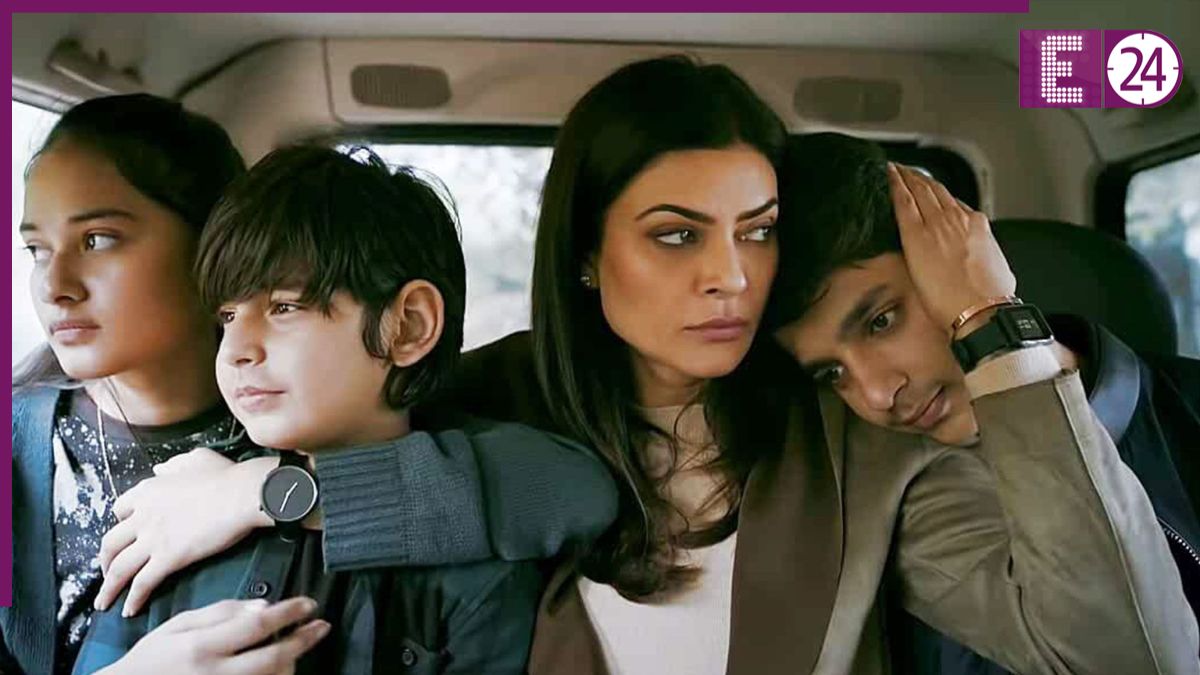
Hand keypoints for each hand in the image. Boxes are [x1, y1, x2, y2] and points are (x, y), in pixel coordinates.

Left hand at [95, 449, 278, 616]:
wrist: (242, 494)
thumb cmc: (226, 476)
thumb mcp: (196, 459)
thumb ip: (174, 465)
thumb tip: (160, 470)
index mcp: (148, 491)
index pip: (119, 509)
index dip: (119, 524)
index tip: (124, 535)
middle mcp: (143, 515)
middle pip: (109, 543)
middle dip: (104, 562)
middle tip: (107, 573)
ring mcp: (153, 538)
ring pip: (119, 568)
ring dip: (109, 588)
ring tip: (105, 602)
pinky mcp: (168, 558)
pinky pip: (142, 583)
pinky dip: (133, 599)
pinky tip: (130, 610)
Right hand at [95, 597, 328, 674]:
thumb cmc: (153, 657)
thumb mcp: (179, 625)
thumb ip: (220, 613)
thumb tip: (263, 606)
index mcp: (202, 646)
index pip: (256, 626)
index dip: (289, 613)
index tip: (309, 603)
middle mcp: (216, 674)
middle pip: (274, 658)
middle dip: (304, 640)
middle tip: (323, 626)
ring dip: (294, 661)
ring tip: (302, 645)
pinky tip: (283, 666)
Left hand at [887, 163, 1015, 334]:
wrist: (982, 309)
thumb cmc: (990, 298)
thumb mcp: (996, 268)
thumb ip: (983, 255)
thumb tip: (981, 259)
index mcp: (977, 227)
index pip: (954, 204)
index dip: (940, 195)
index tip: (931, 191)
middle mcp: (958, 219)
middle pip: (936, 191)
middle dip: (920, 178)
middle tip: (908, 170)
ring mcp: (936, 224)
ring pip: (919, 190)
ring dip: (907, 176)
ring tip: (897, 169)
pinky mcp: (916, 234)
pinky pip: (903, 202)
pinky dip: (895, 184)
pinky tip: (888, 175)